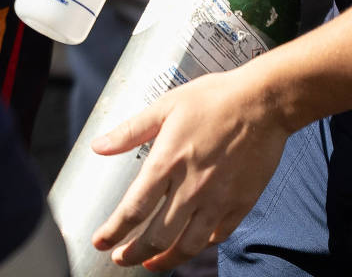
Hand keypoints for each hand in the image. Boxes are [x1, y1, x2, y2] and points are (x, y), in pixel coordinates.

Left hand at [90, 63, 291, 269]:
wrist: (263, 103)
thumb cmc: (212, 100)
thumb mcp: (163, 107)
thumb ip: (129, 131)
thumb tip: (97, 147)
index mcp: (167, 163)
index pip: (134, 209)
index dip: (114, 231)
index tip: (100, 243)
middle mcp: (192, 188)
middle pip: (159, 235)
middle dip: (135, 253)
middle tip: (121, 259)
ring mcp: (220, 199)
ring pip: (190, 244)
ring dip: (167, 259)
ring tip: (151, 264)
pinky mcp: (243, 203)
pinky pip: (218, 234)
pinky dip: (201, 245)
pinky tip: (190, 245)